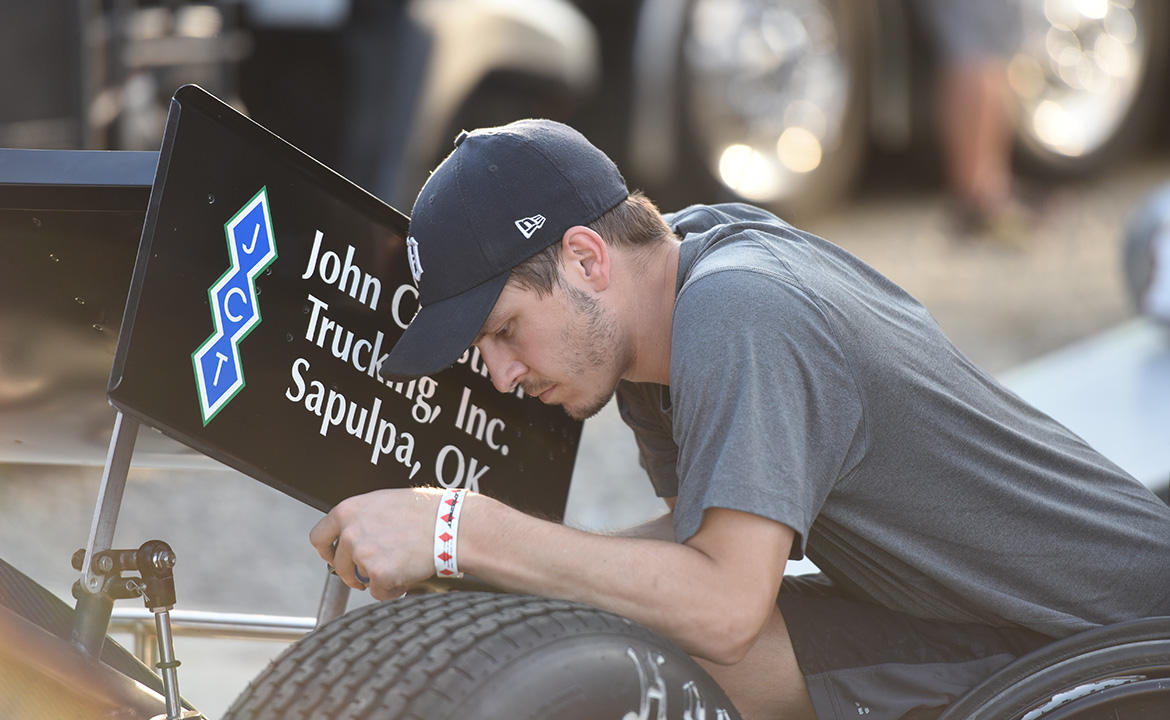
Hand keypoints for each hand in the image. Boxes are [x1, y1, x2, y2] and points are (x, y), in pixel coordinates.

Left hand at [310, 487, 443, 600]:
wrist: (450, 524)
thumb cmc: (427, 511)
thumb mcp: (385, 502)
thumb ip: (363, 518)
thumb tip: (356, 533)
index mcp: (348, 510)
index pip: (319, 536)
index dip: (327, 551)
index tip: (335, 558)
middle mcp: (350, 532)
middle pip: (339, 564)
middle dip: (353, 572)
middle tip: (372, 572)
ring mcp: (363, 554)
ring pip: (360, 578)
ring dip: (376, 579)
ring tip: (400, 567)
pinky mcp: (378, 574)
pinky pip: (379, 592)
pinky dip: (392, 589)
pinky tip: (407, 575)